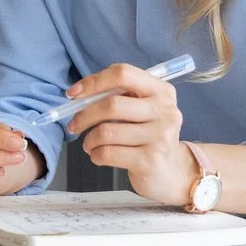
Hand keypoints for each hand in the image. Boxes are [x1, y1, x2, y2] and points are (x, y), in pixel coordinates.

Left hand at [64, 63, 195, 206]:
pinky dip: (96, 154)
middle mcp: (165, 111)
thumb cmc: (148, 135)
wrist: (172, 171)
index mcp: (161, 91)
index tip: (73, 94)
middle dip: (84, 115)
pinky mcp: (151, 161)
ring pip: (107, 132)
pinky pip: (109, 153)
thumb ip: (117, 96)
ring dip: (89, 139)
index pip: (123, 74)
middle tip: (74, 125)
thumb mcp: (142, 109)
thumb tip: (78, 95)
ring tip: (89, 144)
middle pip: (112, 104)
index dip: (94, 82)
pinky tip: (98, 155)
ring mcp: (160, 137)